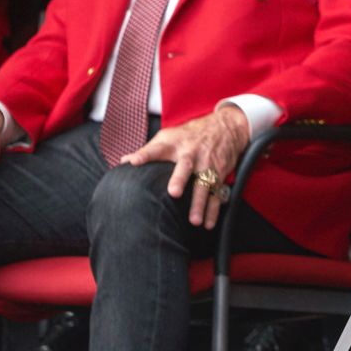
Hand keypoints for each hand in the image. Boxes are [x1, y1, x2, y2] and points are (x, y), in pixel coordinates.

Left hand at [122, 105, 252, 228]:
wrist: (225, 127)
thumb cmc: (191, 135)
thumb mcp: (169, 136)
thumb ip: (148, 150)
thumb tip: (124, 161)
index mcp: (175, 144)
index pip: (157, 149)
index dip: (144, 154)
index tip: (133, 162)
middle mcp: (192, 154)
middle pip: (185, 166)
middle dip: (180, 179)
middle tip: (174, 193)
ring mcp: (207, 164)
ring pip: (204, 184)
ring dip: (200, 203)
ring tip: (194, 220)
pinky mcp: (219, 174)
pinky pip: (217, 193)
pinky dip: (214, 210)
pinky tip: (208, 224)